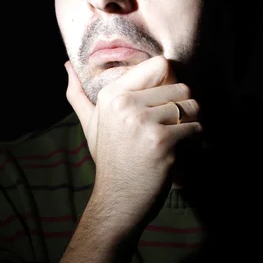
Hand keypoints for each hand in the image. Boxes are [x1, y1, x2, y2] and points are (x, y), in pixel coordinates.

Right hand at [65, 56, 201, 228]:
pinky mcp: (162, 141)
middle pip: (181, 86)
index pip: (159, 64)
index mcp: (111, 94)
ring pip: (192, 106)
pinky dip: (195, 140)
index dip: (169, 81)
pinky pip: (196, 128)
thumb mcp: (90, 123)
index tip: (164, 100)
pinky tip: (180, 151)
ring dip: (192, 122)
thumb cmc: (109, 158)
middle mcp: (125, 104)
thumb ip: (78, 94)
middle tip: (172, 124)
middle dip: (184, 106)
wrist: (118, 198)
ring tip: (178, 136)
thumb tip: (67, 66)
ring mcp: (143, 122)